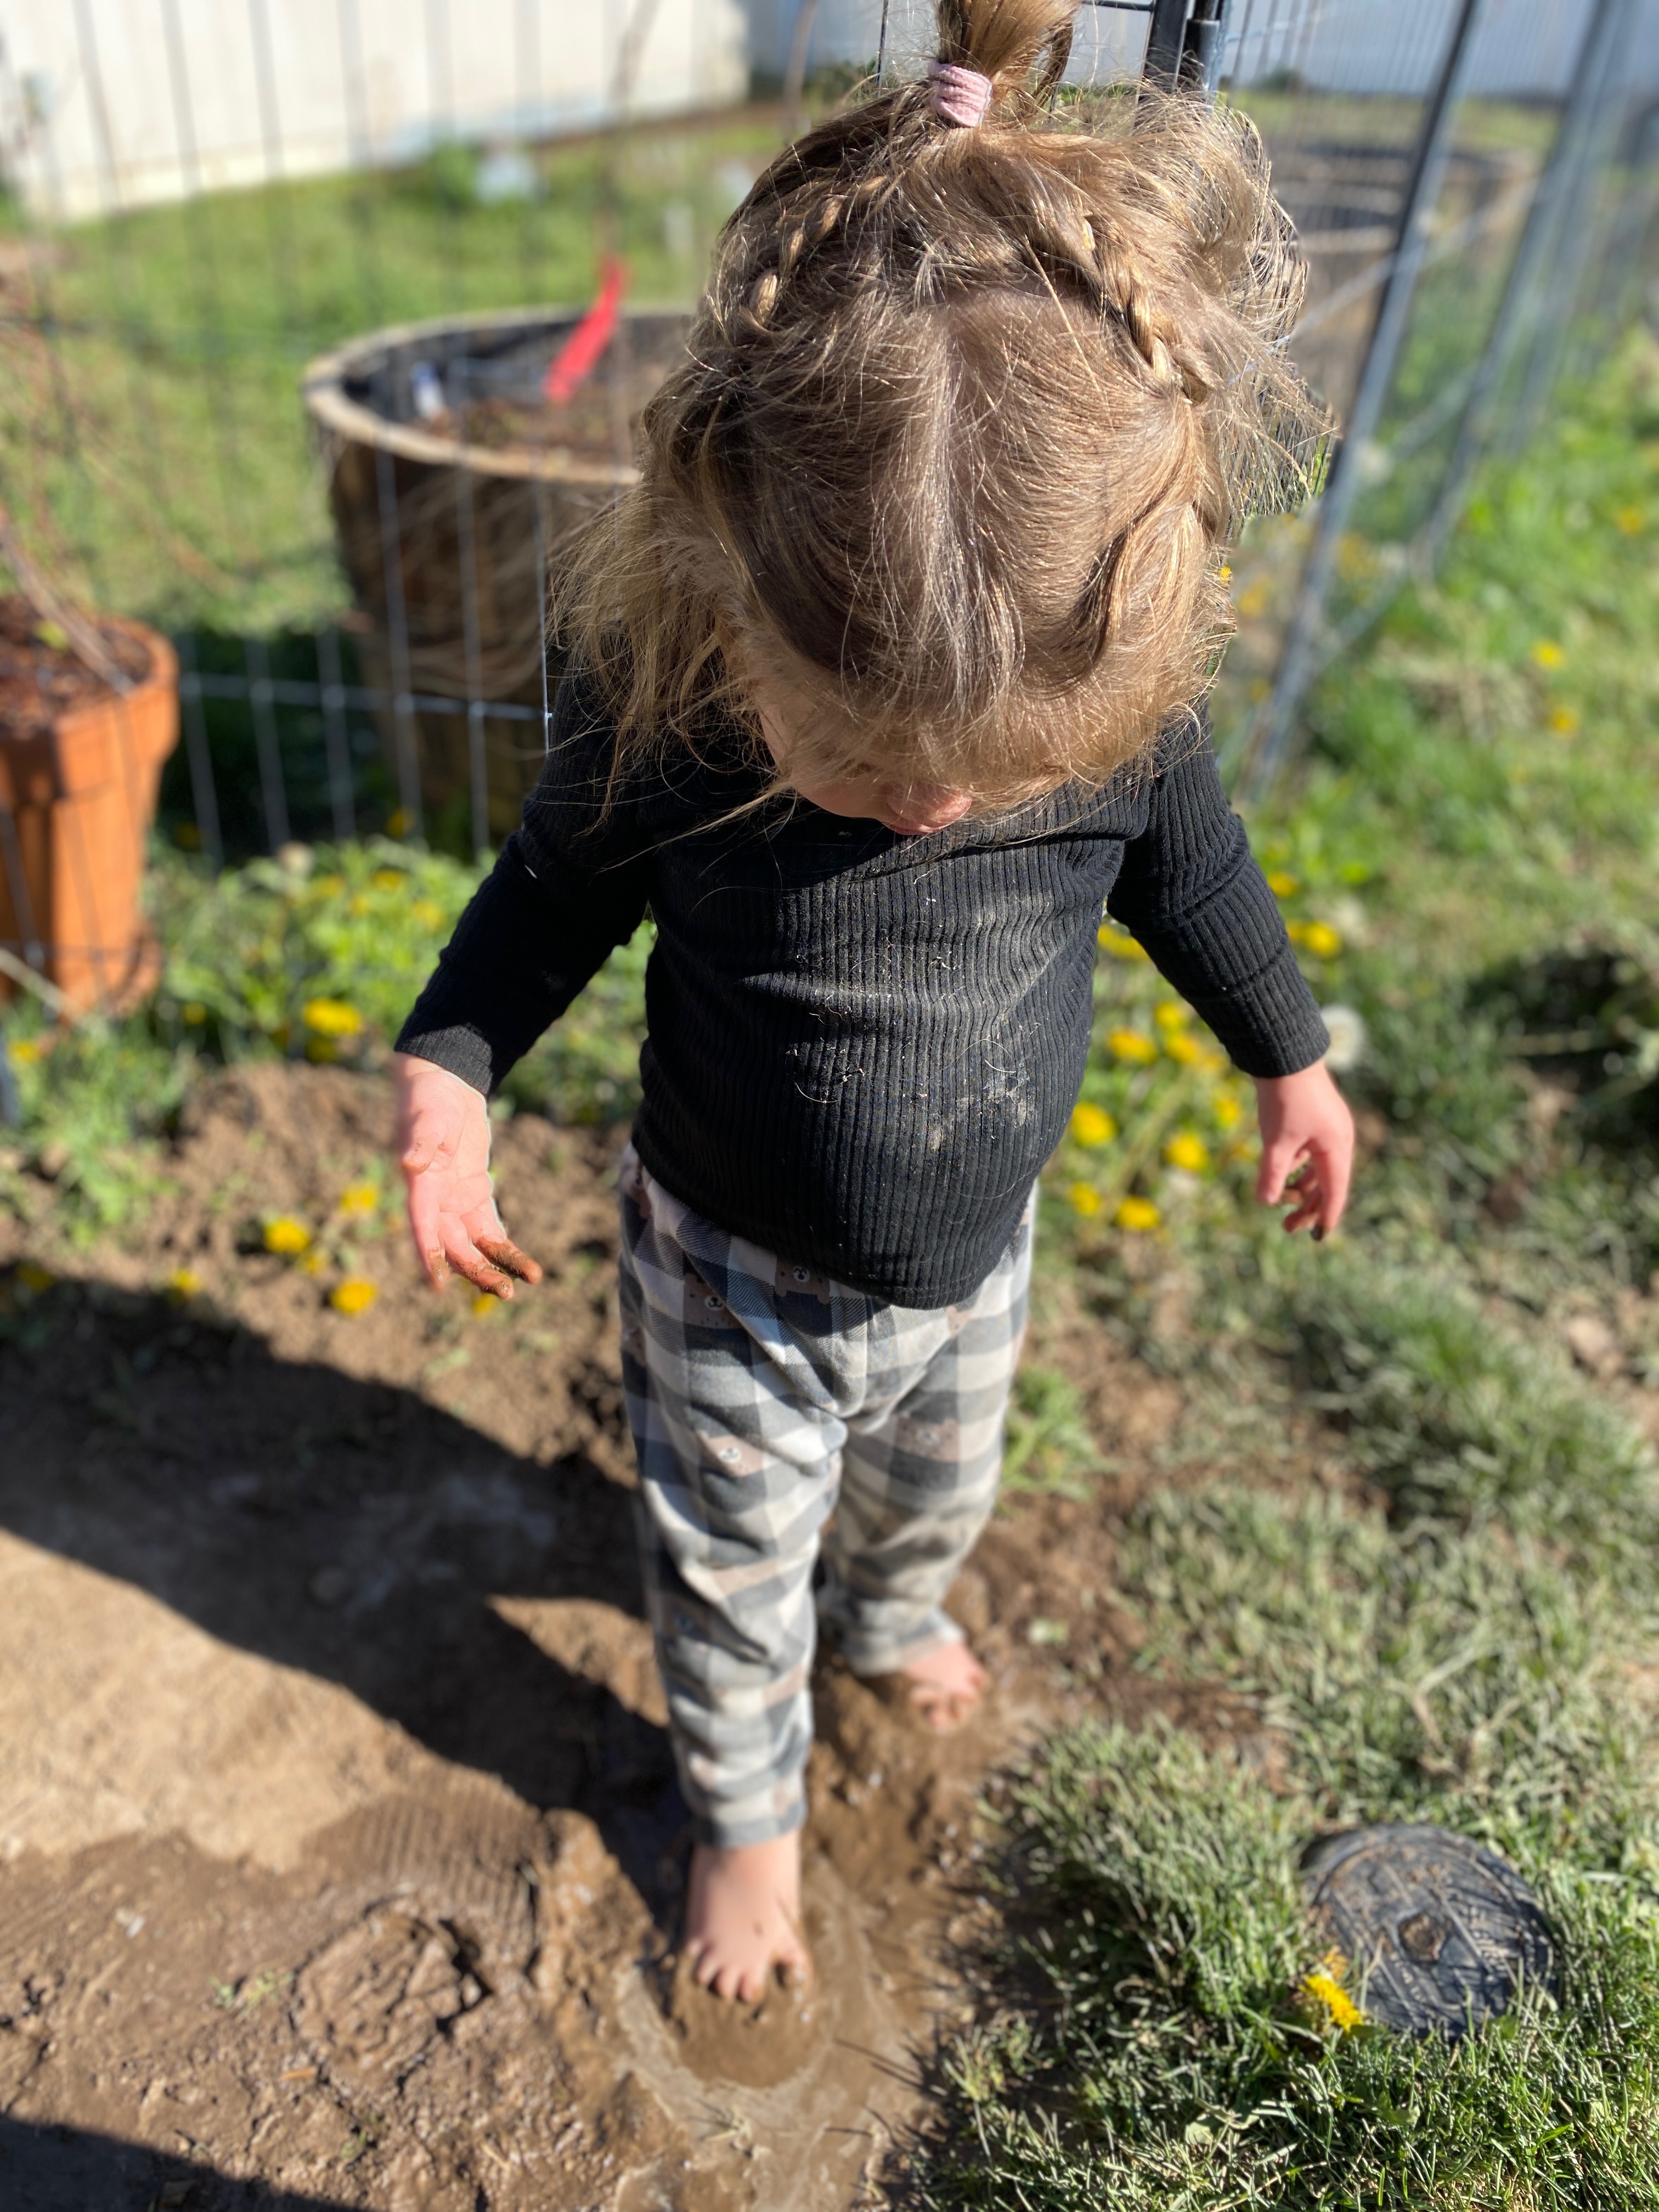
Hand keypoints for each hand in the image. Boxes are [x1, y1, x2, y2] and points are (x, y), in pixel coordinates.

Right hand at [394, 1053, 543, 1297]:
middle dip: (477, 1270)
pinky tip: (526, 1267)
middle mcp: (435, 1201)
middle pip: (454, 1246)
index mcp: (420, 1185)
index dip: (430, 1255)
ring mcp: (455, 1202)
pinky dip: (505, 1248)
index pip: (423, 1226)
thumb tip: (409, 1164)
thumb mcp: (426, 1117)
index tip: (437, 1286)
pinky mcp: (475, 1195)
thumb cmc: (428, 1100)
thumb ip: (421, 1142)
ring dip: (496, 1266)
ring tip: (527, 1283)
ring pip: (475, 1245)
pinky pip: (490, 1229)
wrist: (444, 1087)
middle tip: (505, 1292)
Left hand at [1253, 1061, 1353, 1238]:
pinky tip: (1282, 1174)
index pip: (1335, 1192)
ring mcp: (1326, 1128)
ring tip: (1281, 1204)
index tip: (1319, 1237)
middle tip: (1287, 1229)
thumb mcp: (1275, 1141)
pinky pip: (1309, 1152)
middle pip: (1326, 1183)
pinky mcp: (1313, 1118)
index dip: (1325, 1217)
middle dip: (1307, 1207)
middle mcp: (1337, 1139)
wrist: (1283, 1053)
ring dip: (1300, 1187)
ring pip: (1317, 1168)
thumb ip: (1272, 1175)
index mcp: (1336, 1148)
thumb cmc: (1284, 1098)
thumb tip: (1266, 1203)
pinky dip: (1297, 1166)